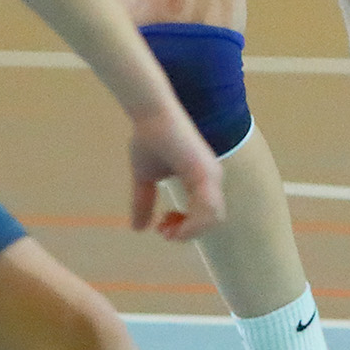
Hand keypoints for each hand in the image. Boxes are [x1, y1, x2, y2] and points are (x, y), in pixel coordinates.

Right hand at [126, 105, 223, 239]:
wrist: (150, 117)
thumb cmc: (150, 140)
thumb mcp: (145, 179)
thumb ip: (144, 202)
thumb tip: (137, 229)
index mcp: (203, 181)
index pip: (206, 216)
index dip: (186, 229)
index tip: (161, 227)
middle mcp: (212, 179)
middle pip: (212, 221)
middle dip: (187, 233)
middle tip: (163, 230)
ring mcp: (211, 176)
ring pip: (213, 218)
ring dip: (188, 231)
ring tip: (165, 229)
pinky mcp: (204, 172)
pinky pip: (208, 208)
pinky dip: (191, 223)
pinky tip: (170, 222)